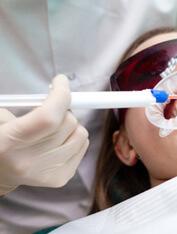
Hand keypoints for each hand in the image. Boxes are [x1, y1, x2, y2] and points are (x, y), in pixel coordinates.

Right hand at [0, 75, 88, 194]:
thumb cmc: (0, 138)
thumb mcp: (1, 116)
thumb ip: (27, 103)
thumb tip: (60, 90)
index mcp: (8, 143)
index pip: (48, 117)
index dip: (60, 95)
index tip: (60, 82)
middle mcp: (28, 162)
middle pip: (68, 123)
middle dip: (63, 108)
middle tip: (52, 107)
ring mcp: (46, 173)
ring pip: (81, 134)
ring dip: (72, 123)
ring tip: (54, 126)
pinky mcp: (60, 178)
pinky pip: (84, 146)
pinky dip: (75, 136)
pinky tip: (59, 139)